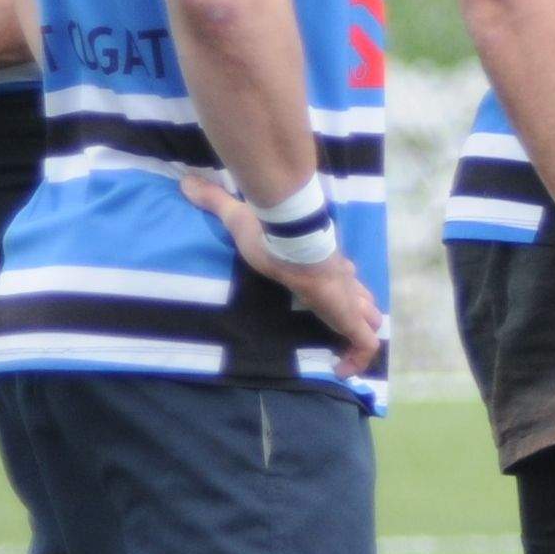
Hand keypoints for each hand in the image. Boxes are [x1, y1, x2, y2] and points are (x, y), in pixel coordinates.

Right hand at [178, 173, 386, 382]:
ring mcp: (345, 298)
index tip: (329, 300)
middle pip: (361, 299)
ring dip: (357, 335)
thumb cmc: (270, 231)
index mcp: (321, 261)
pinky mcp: (346, 315)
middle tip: (341, 331)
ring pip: (368, 320)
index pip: (341, 274)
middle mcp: (339, 280)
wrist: (292, 236)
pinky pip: (364, 343)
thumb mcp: (238, 215)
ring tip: (342, 356)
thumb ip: (216, 200)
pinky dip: (357, 358)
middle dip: (357, 314)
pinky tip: (342, 371)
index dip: (341, 287)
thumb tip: (186, 182)